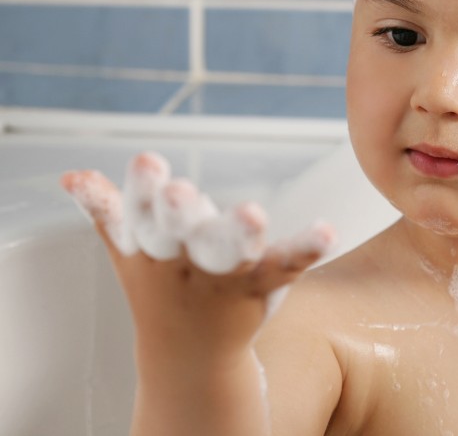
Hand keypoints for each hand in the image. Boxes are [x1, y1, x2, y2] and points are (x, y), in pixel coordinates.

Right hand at [61, 152, 334, 361]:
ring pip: (229, 254)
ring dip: (238, 234)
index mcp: (151, 245)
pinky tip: (326, 230)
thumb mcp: (130, 251)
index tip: (147, 160)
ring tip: (251, 212)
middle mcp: (185, 260)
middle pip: (178, 235)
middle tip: (180, 190)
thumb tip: (72, 175)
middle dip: (178, 214)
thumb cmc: (162, 287)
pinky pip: (286, 265)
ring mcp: (225, 276)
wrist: (190, 357)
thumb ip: (107, 211)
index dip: (141, 191)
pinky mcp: (262, 285)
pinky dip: (305, 248)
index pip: (139, 216)